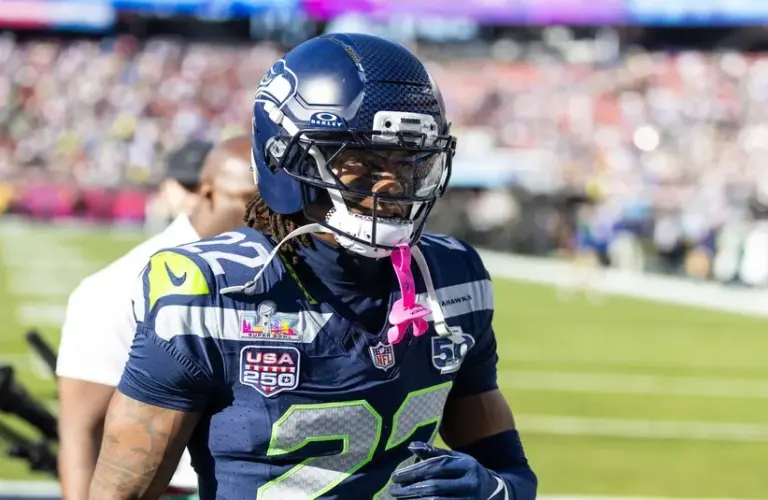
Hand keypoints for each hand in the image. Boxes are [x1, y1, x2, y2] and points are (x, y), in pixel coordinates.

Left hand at [389, 442, 507, 498]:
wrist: (495, 493)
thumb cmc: (468, 472)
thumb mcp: (456, 459)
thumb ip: (434, 454)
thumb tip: (410, 446)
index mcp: (467, 465)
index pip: (437, 467)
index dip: (414, 471)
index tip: (395, 476)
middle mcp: (471, 484)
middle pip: (436, 487)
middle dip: (411, 489)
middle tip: (393, 490)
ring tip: (399, 498)